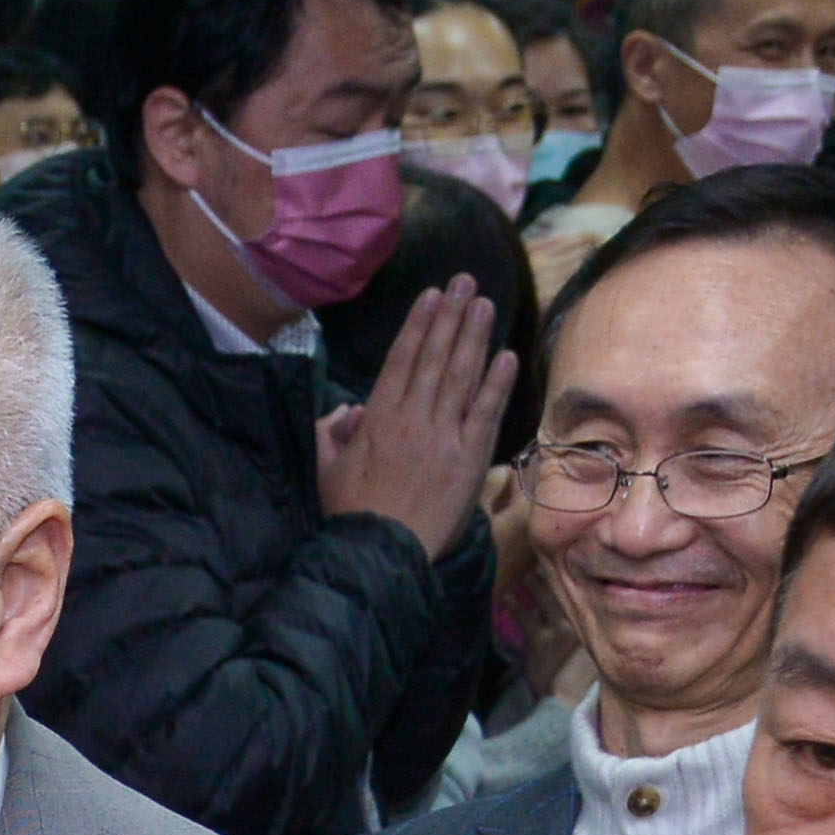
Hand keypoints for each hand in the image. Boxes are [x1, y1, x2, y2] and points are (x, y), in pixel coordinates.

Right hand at [314, 274, 510, 552]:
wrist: (380, 552)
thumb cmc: (351, 513)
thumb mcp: (327, 469)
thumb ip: (334, 433)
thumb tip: (350, 411)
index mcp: (377, 419)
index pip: (401, 360)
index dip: (418, 325)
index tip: (431, 296)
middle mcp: (412, 418)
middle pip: (435, 357)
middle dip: (450, 316)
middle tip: (464, 282)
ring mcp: (443, 436)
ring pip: (461, 376)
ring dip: (474, 337)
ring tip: (484, 304)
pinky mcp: (469, 458)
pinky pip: (485, 412)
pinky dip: (497, 384)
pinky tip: (507, 356)